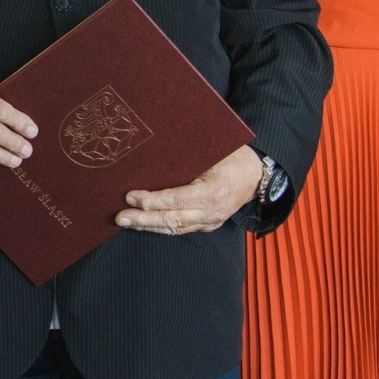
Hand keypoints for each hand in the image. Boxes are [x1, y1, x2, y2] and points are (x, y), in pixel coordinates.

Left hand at [117, 146, 263, 234]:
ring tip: (127, 223)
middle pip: (172, 220)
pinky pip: (182, 229)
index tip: (131, 197)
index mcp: (212, 191)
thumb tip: (156, 149)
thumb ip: (189, 154)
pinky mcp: (208, 225)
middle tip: (120, 217)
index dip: (152, 201)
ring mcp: (210, 221)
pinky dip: (162, 227)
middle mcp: (211, 211)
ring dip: (149, 226)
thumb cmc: (233, 156)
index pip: (176, 200)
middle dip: (143, 220)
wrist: (257, 176)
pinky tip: (145, 224)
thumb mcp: (214, 150)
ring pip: (175, 228)